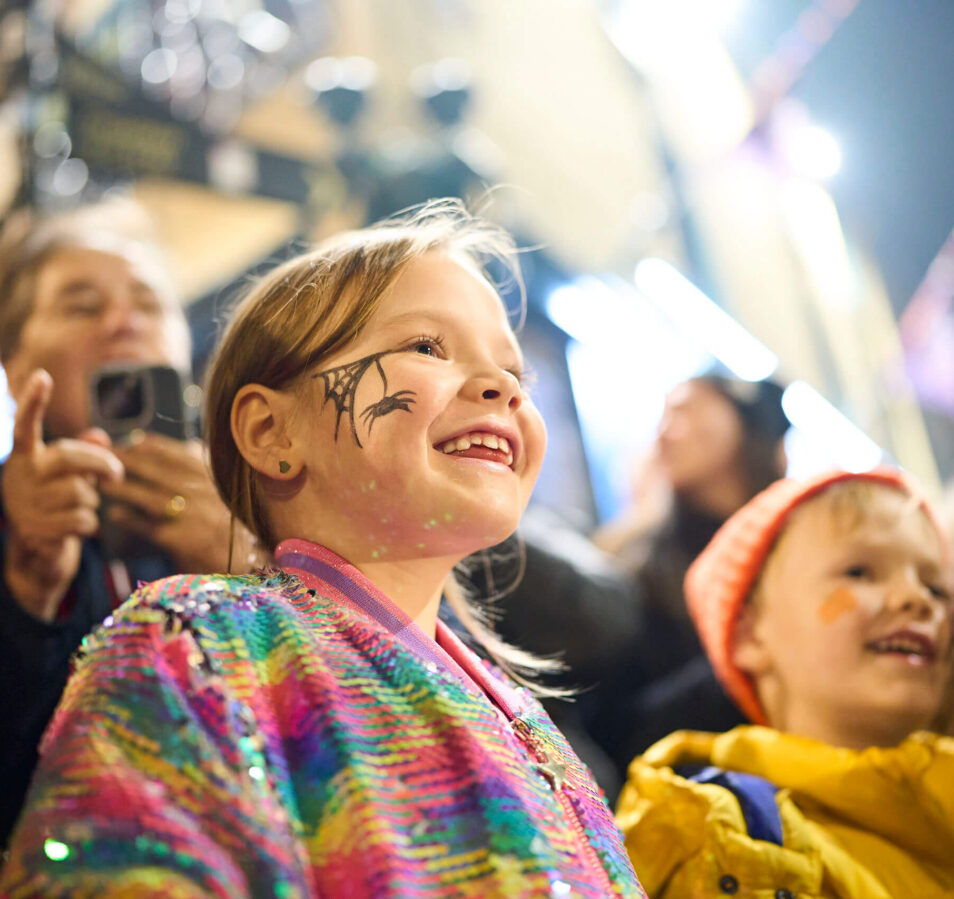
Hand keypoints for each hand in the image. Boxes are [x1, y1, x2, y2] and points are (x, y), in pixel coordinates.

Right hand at [2, 369, 123, 621]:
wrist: (40, 551)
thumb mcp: (72, 475)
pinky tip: (78, 528)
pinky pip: (82, 519)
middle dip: (101, 464)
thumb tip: (99, 436)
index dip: (34, 401)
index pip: (26, 425)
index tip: (43, 376)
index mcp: (26, 458)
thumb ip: (85, 453)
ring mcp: (25, 505)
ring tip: (81, 509)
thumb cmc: (60, 502)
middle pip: (69, 457)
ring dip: (92, 502)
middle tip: (116, 474)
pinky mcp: (36, 530)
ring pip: (80, 492)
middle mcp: (19, 477)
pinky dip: (90, 525)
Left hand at [102, 433, 263, 574]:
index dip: (156, 446)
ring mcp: (195, 517)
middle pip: (161, 472)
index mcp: (217, 480)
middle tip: (105, 455)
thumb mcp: (227, 494)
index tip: (135, 440)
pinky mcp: (183, 541)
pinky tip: (115, 515)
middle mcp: (207, 494)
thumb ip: (208, 472)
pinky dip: (130, 520)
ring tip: (103, 483)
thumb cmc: (234, 528)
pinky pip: (149, 527)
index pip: (181, 455)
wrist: (249, 564)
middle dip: (130, 461)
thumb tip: (192, 444)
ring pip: (152, 498)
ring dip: (125, 489)